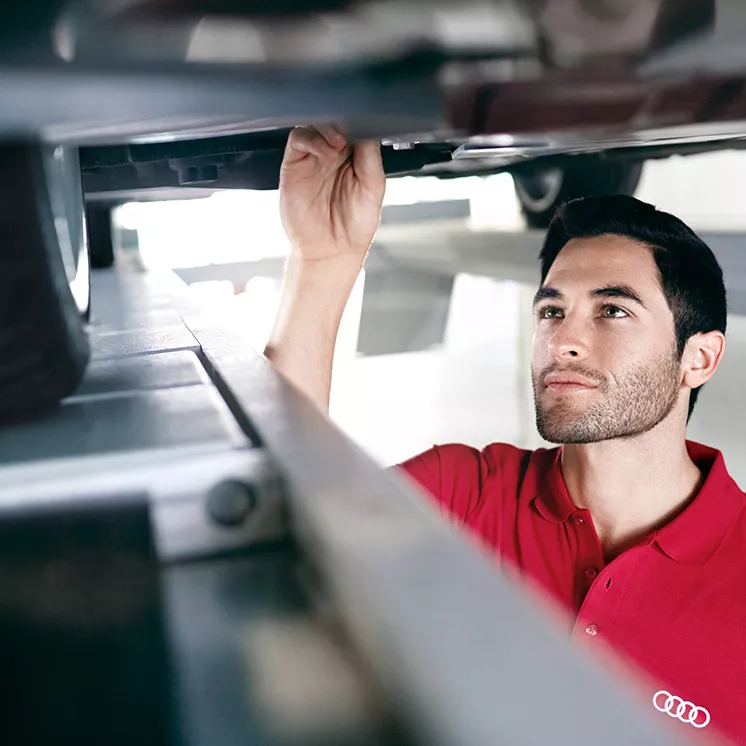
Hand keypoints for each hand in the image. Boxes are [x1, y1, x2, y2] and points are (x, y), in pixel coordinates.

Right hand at [279, 125, 384, 262]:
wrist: (330, 250)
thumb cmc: (354, 225)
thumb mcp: (374, 188)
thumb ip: (371, 157)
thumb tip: (368, 128)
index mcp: (356, 156)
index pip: (356, 124)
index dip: (360, 120)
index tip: (366, 124)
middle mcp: (334, 153)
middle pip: (334, 119)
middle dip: (343, 121)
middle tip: (351, 134)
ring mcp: (313, 157)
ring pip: (315, 123)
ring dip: (328, 128)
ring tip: (339, 145)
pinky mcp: (295, 164)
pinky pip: (299, 139)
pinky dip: (312, 139)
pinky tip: (326, 153)